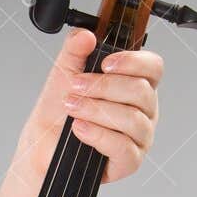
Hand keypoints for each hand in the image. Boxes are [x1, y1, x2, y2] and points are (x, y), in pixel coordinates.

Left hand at [14, 27, 163, 183]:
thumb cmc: (59, 112)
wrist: (42, 145)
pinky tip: (80, 128)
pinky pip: (123, 147)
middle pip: (142, 91)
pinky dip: (98, 135)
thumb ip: (74, 50)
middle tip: (76, 87)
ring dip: (96, 110)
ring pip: (132, 119)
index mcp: (136, 85)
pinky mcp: (129, 162)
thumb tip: (85, 35)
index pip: (154, 67)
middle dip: (103, 87)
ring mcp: (140, 137)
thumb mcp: (64, 74)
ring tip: (72, 108)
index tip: (106, 63)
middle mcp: (144, 111)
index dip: (133, 62)